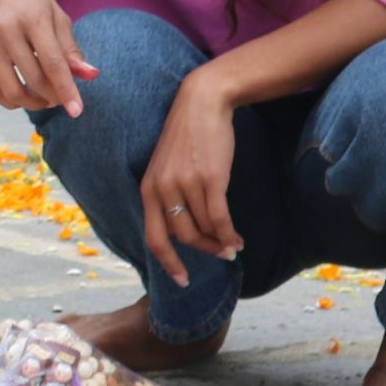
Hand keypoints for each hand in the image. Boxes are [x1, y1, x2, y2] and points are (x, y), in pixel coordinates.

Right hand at [0, 0, 98, 117]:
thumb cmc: (29, 0)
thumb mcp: (56, 15)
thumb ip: (71, 48)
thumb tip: (89, 76)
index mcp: (32, 18)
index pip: (52, 62)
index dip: (66, 90)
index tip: (77, 111)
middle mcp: (6, 31)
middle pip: (34, 80)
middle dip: (52, 97)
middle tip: (61, 97)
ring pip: (11, 91)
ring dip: (32, 103)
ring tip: (44, 99)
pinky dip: (11, 101)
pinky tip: (23, 95)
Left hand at [138, 74, 241, 287]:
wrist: (201, 105)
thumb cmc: (187, 139)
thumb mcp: (167, 168)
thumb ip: (169, 197)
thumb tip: (186, 232)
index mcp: (148, 189)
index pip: (153, 237)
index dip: (167, 262)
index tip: (181, 280)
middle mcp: (162, 189)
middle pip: (181, 237)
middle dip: (202, 252)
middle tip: (220, 256)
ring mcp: (185, 184)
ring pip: (203, 228)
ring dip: (220, 243)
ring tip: (233, 246)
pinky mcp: (209, 178)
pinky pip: (219, 218)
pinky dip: (229, 233)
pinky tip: (237, 239)